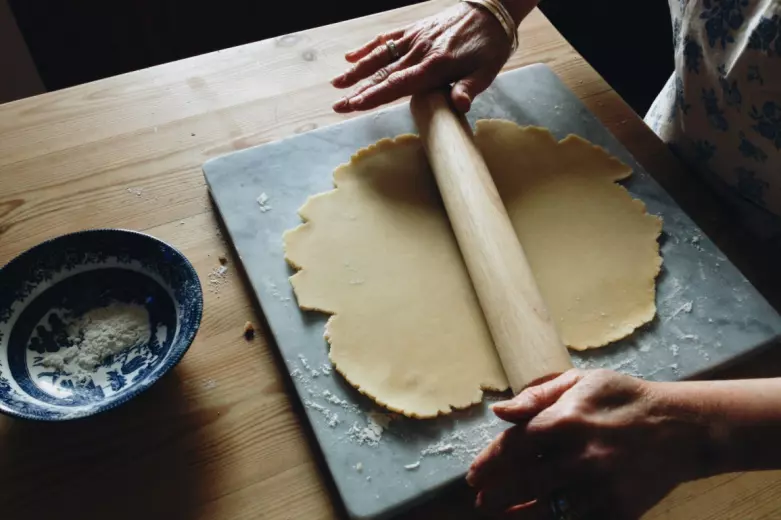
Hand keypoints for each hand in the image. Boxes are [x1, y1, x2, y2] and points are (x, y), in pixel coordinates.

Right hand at [331, 2, 512, 113]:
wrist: (493, 10)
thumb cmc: (490, 45)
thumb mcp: (487, 71)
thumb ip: (469, 88)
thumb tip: (459, 106)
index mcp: (436, 65)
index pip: (399, 84)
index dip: (375, 96)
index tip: (355, 105)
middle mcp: (420, 51)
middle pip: (383, 74)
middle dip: (359, 91)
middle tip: (338, 105)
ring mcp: (415, 38)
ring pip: (380, 56)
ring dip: (356, 70)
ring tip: (337, 84)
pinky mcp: (415, 29)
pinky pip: (388, 38)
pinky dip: (368, 47)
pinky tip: (351, 56)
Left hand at [466, 369, 711, 518]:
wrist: (681, 428)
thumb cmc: (623, 399)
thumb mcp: (581, 382)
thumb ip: (536, 397)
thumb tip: (498, 411)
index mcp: (566, 420)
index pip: (514, 445)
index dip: (489, 462)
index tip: (474, 474)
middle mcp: (580, 455)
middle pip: (523, 480)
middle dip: (495, 491)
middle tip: (480, 497)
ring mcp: (600, 486)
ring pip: (545, 507)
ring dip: (515, 512)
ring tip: (498, 512)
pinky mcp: (618, 509)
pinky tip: (534, 518)